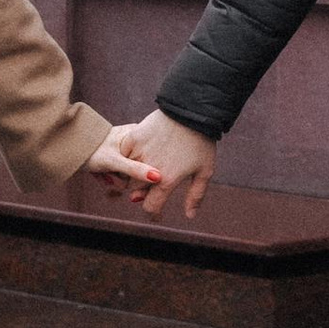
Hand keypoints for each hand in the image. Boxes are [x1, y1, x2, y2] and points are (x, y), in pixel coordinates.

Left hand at [82, 134, 160, 197]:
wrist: (68, 146)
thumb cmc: (91, 150)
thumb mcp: (115, 161)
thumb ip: (135, 170)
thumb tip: (158, 178)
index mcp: (137, 136)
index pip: (150, 162)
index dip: (139, 175)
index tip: (123, 175)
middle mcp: (134, 142)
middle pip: (138, 171)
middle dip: (122, 178)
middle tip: (108, 175)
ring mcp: (125, 150)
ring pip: (128, 175)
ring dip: (113, 178)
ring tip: (101, 173)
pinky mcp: (117, 157)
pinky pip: (120, 174)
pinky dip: (109, 176)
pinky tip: (99, 174)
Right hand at [100, 109, 215, 219]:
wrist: (191, 111)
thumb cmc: (201, 142)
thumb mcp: (204, 171)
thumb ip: (196, 196)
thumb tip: (189, 216)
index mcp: (167, 181)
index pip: (150, 206)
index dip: (152, 211)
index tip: (155, 210)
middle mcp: (150, 170)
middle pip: (137, 191)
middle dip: (144, 191)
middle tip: (155, 182)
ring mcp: (140, 153)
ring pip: (128, 172)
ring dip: (135, 173)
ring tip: (148, 165)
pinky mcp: (133, 138)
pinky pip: (124, 153)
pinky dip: (128, 155)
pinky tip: (140, 152)